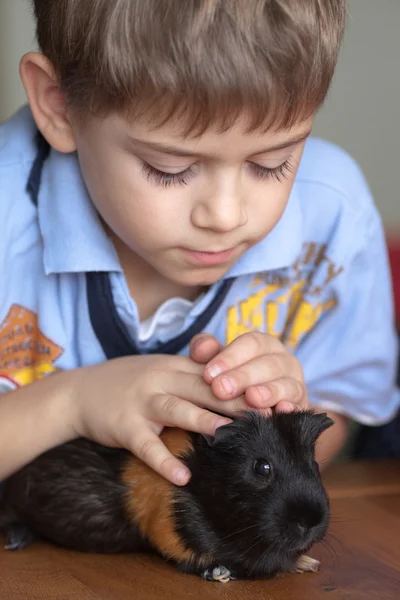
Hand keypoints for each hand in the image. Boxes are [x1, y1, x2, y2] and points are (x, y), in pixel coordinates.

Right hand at [70, 354, 249, 485]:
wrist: (80, 391)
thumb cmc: (128, 382)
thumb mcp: (160, 370)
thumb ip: (192, 375)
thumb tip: (232, 388)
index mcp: (173, 367)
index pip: (214, 375)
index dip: (243, 385)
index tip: (270, 398)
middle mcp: (160, 380)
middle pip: (203, 389)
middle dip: (235, 402)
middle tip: (265, 417)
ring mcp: (141, 402)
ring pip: (178, 410)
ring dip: (205, 422)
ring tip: (231, 436)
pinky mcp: (125, 426)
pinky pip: (146, 445)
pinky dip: (164, 461)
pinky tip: (183, 475)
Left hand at [190, 332, 307, 413]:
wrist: (254, 408)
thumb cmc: (232, 379)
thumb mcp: (217, 362)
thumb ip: (205, 351)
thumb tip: (201, 349)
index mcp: (264, 344)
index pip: (251, 343)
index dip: (230, 357)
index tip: (208, 374)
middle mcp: (284, 361)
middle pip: (267, 364)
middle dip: (243, 376)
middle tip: (220, 389)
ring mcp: (295, 383)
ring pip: (285, 384)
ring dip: (268, 391)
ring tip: (251, 398)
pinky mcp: (300, 406)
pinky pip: (298, 406)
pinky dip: (290, 408)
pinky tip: (280, 411)